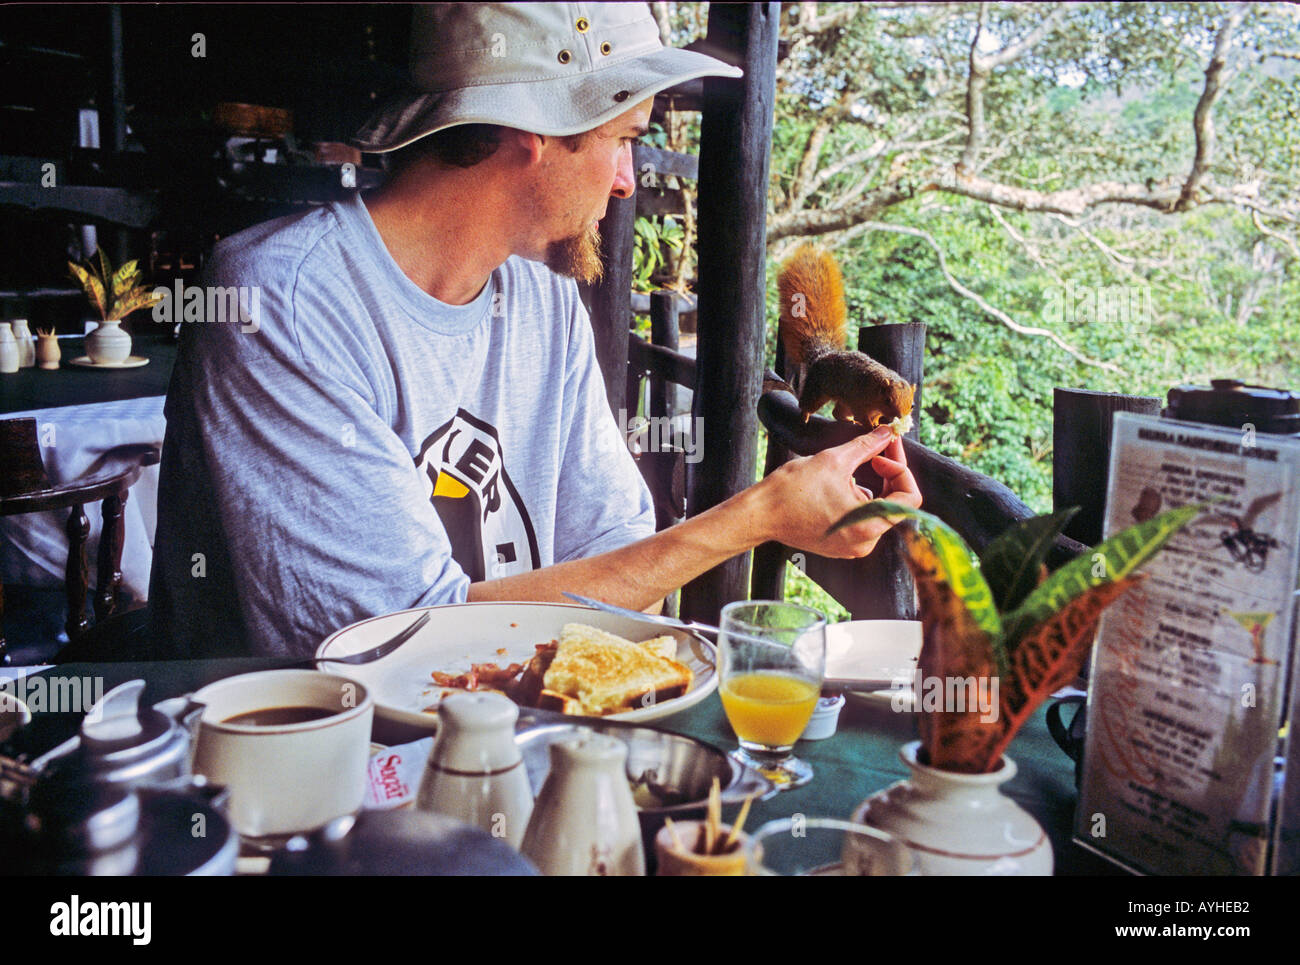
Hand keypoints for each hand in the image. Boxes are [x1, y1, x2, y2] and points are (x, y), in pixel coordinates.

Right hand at [758, 425, 921, 558]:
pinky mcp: (841, 545)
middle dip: (887, 474)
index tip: (882, 454)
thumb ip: (867, 446)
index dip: (900, 469)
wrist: (761, 514)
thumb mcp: (834, 460)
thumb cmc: (792, 490)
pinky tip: (839, 485)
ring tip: (848, 470)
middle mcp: (865, 542)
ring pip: (877, 510)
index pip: (909, 498)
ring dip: (872, 486)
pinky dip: (858, 499)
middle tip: (875, 449)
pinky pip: (861, 519)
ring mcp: (853, 547)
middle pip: (894, 504)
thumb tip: (887, 433)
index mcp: (869, 525)